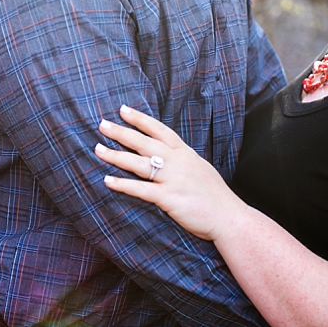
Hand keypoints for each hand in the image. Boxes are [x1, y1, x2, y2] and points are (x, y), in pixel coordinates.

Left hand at [94, 104, 244, 241]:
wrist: (229, 217)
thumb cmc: (215, 196)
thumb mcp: (200, 168)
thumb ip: (183, 159)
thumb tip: (168, 154)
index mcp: (185, 153)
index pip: (159, 130)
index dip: (140, 119)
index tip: (123, 110)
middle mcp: (177, 162)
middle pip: (144, 142)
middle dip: (121, 132)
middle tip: (102, 124)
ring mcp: (173, 179)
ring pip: (139, 163)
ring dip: (116, 155)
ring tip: (98, 149)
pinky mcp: (169, 198)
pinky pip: (141, 189)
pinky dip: (123, 185)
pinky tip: (108, 181)